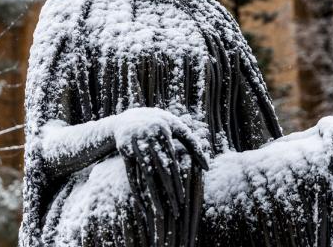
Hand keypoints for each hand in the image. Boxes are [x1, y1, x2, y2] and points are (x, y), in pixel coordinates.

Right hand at [113, 108, 207, 240]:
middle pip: (161, 171)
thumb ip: (194, 145)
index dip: (178, 182)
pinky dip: (136, 191)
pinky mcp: (124, 152)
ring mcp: (135, 145)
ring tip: (161, 213)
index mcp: (164, 132)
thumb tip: (208, 167)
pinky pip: (131, 175)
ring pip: (146, 176)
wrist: (128, 118)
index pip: (173, 164)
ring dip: (153, 196)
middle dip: (168, 191)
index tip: (183, 199)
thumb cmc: (160, 125)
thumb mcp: (176, 128)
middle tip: (176, 209)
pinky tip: (143, 206)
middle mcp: (149, 138)